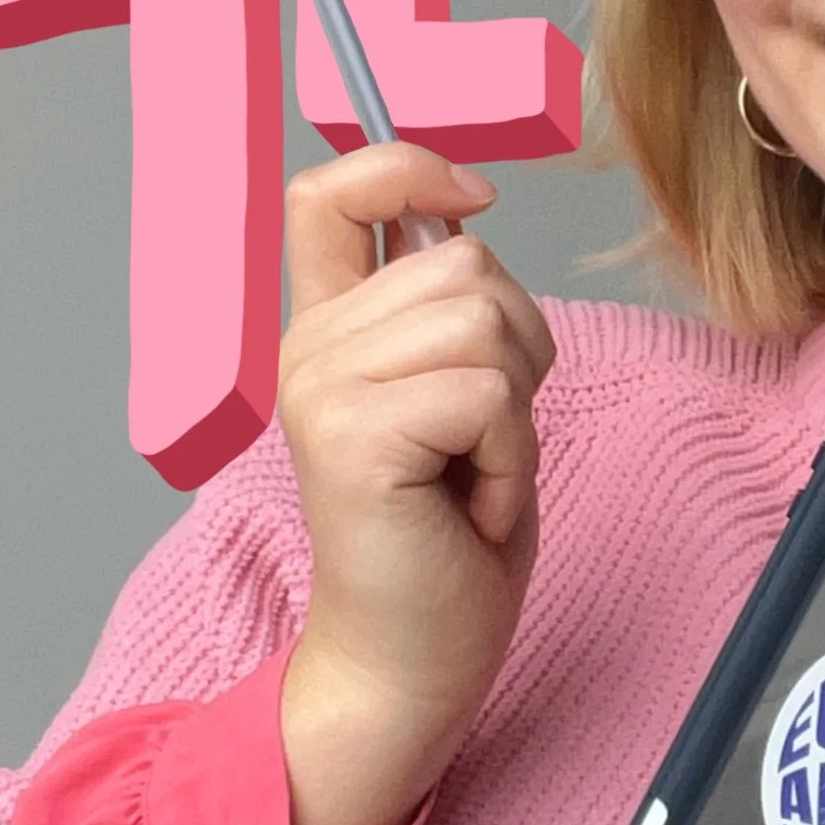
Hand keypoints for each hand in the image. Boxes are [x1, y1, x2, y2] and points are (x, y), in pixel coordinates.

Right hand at [277, 145, 555, 824]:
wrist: (414, 657)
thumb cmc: (446, 536)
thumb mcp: (455, 397)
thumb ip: (445, 309)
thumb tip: (461, 219)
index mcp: (326, 330)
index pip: (330, 192)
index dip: (407, 168)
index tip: (469, 199)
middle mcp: (307, 350)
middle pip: (465, 264)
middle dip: (517, 350)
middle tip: (479, 441)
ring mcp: (321, 391)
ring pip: (485, 322)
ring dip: (516, 410)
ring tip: (470, 472)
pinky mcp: (354, 438)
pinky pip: (489, 393)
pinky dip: (510, 455)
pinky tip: (470, 505)